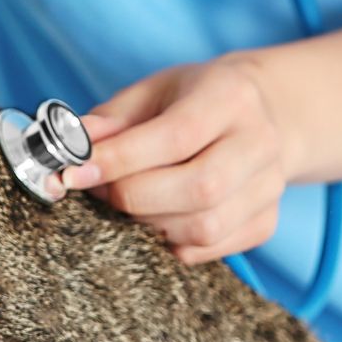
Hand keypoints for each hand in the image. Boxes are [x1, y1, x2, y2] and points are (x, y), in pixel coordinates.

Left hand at [68, 54, 298, 264]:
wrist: (259, 114)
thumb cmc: (191, 102)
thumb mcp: (150, 93)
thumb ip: (109, 120)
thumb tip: (71, 147)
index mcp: (230, 96)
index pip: (178, 136)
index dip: (121, 160)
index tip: (75, 174)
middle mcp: (260, 141)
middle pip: (199, 187)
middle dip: (133, 197)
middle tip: (101, 190)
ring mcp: (270, 186)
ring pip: (205, 227)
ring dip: (150, 223)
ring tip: (129, 203)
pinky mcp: (267, 221)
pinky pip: (210, 248)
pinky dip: (172, 242)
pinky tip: (158, 218)